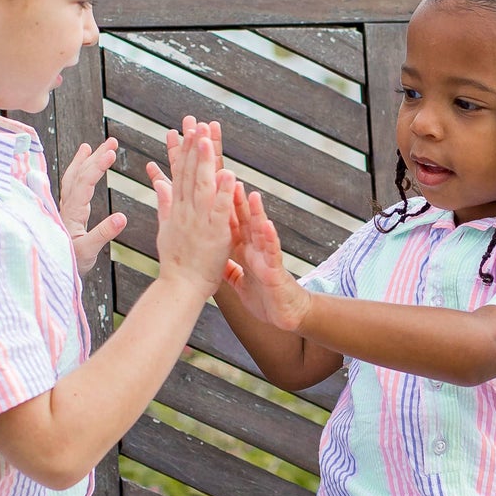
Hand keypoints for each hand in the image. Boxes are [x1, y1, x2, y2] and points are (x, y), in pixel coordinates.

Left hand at [58, 136, 124, 276]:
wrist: (53, 271)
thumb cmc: (71, 262)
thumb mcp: (88, 251)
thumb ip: (103, 234)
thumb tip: (122, 217)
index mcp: (72, 213)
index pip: (84, 183)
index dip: (98, 166)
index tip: (112, 152)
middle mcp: (66, 206)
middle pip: (79, 174)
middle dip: (95, 156)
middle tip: (112, 142)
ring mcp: (65, 208)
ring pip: (73, 178)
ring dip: (84, 161)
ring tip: (92, 146)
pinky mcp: (67, 212)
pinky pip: (71, 186)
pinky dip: (78, 172)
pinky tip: (83, 166)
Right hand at [148, 120, 236, 298]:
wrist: (180, 287)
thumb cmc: (176, 262)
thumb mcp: (166, 228)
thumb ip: (164, 204)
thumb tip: (159, 183)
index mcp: (177, 209)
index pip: (180, 173)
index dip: (183, 150)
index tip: (186, 129)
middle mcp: (186, 211)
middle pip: (189, 174)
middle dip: (192, 147)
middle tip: (196, 123)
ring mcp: (199, 222)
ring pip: (201, 187)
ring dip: (204, 162)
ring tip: (207, 139)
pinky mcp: (214, 234)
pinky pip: (219, 210)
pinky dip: (222, 193)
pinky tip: (228, 175)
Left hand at [227, 186, 310, 330]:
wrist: (285, 316)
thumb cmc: (265, 299)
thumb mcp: (239, 282)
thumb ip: (229, 269)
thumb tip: (214, 261)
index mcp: (245, 252)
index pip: (231, 226)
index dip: (221, 208)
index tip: (210, 190)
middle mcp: (256, 250)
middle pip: (244, 222)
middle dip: (237, 201)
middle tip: (228, 178)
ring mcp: (266, 258)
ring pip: (260, 232)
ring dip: (256, 213)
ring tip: (251, 194)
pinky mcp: (275, 270)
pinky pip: (272, 252)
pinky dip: (270, 238)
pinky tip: (267, 225)